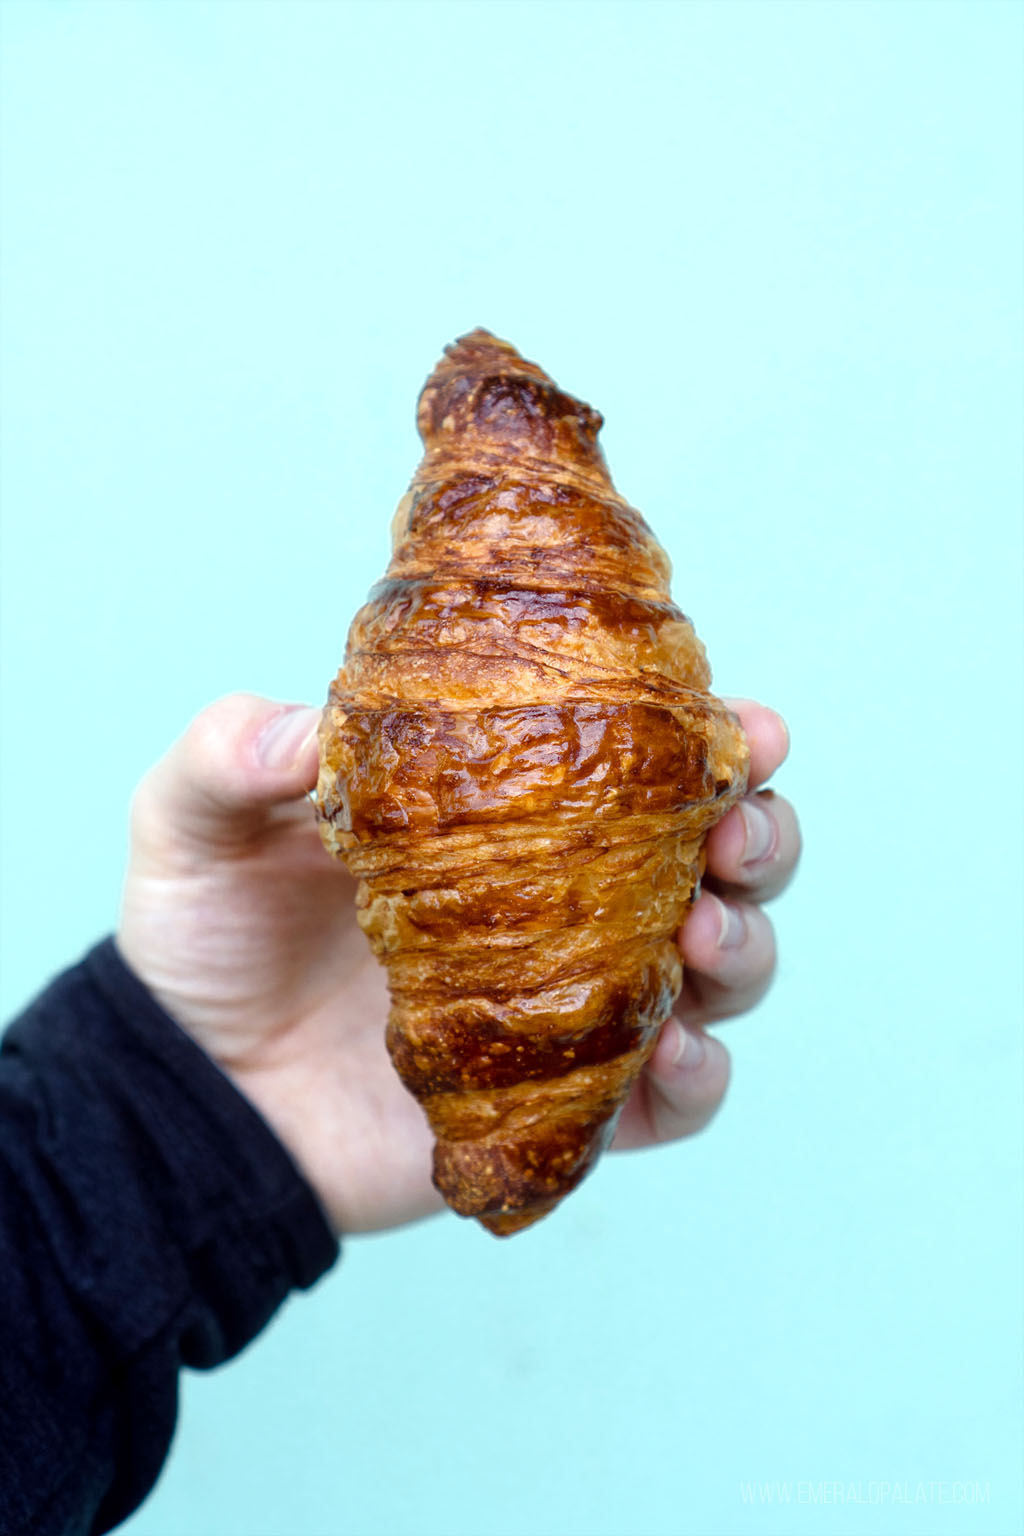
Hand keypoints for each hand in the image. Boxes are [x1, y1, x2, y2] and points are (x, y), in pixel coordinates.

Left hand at [117, 694, 798, 1233]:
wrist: (191, 1091)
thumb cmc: (207, 943)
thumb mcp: (192, 824)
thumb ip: (232, 754)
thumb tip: (312, 732)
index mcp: (510, 816)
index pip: (639, 766)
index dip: (713, 745)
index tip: (743, 729)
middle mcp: (566, 904)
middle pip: (718, 862)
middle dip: (760, 839)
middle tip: (732, 836)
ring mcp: (575, 1006)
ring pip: (721, 972)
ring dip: (745, 948)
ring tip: (704, 938)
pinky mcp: (564, 1103)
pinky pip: (668, 1102)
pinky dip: (697, 1080)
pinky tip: (675, 1055)